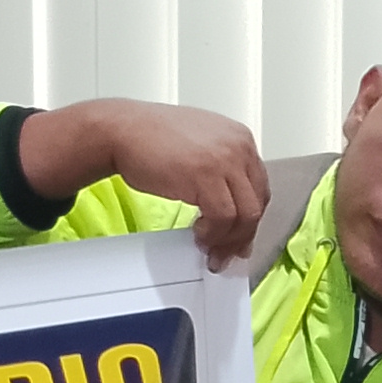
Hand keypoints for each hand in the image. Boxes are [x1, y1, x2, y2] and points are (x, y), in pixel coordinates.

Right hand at [30, 99, 269, 270]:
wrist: (122, 129)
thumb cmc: (152, 139)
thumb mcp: (200, 148)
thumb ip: (221, 173)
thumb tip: (232, 212)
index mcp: (240, 139)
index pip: (259, 188)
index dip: (249, 219)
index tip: (238, 239)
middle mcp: (238, 147)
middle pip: (257, 203)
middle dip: (242, 235)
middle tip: (224, 253)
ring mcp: (224, 160)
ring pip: (245, 214)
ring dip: (227, 239)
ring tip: (208, 247)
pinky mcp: (206, 175)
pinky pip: (223, 217)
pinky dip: (213, 233)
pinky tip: (198, 233)